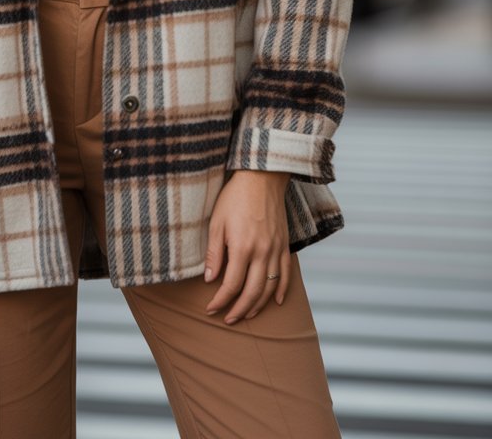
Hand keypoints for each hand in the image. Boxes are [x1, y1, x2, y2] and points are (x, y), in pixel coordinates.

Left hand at [203, 170, 290, 323]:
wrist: (261, 178)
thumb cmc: (235, 197)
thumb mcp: (217, 222)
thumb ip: (215, 253)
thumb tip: (210, 279)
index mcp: (242, 247)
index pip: (232, 285)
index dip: (221, 301)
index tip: (210, 308)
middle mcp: (262, 253)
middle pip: (252, 292)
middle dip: (238, 310)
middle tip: (227, 319)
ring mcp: (276, 250)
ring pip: (270, 288)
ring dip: (258, 305)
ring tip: (246, 314)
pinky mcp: (285, 245)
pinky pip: (286, 273)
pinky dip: (282, 290)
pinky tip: (276, 301)